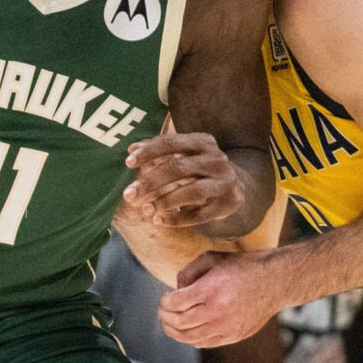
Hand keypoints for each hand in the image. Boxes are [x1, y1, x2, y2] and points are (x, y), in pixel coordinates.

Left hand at [123, 133, 243, 227]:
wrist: (234, 188)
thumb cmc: (199, 169)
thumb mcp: (183, 155)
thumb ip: (158, 151)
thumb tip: (131, 149)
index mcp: (203, 142)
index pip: (171, 142)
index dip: (149, 152)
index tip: (128, 163)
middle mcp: (216, 159)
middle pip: (179, 168)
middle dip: (150, 182)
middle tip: (129, 195)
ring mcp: (225, 181)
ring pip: (193, 191)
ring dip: (165, 201)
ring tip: (145, 209)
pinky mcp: (228, 203)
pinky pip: (200, 214)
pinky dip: (177, 219)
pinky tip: (159, 221)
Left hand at [159, 250, 280, 347]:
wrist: (276, 281)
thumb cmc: (243, 266)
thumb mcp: (212, 259)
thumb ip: (189, 272)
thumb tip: (175, 290)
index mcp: (212, 289)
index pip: (176, 303)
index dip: (164, 302)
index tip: (164, 297)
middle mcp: (218, 311)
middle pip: (179, 322)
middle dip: (165, 317)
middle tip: (162, 311)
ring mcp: (227, 326)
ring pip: (190, 338)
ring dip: (174, 331)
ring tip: (169, 323)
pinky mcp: (234, 336)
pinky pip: (205, 343)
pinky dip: (191, 339)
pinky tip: (187, 330)